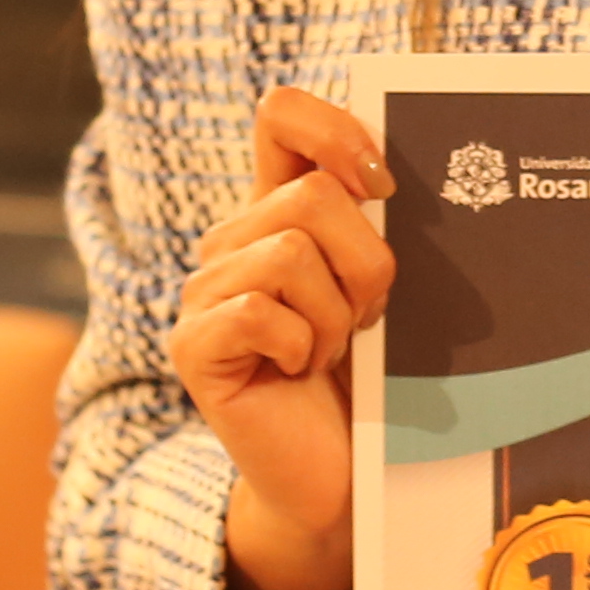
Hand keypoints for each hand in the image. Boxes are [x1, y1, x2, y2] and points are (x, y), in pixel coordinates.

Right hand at [172, 89, 388, 589]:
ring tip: (329, 353)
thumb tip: (396, 174)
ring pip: (290, 253)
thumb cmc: (370, 380)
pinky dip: (301, 348)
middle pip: (310, 195)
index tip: (382, 187)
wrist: (341, 475)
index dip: (334, 129)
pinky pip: (260, 313)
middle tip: (366, 320)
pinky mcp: (193, 346)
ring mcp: (203, 293)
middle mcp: (232, 241)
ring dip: (334, 315)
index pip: (282, 115)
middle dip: (364, 263)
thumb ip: (377, 226)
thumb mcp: (381, 289)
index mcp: (279, 211)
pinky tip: (298, 374)